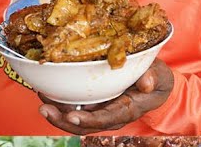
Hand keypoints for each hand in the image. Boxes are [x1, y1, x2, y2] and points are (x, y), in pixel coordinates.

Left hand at [37, 60, 173, 134]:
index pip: (107, 118)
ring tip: (41, 100)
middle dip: (63, 120)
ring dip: (56, 113)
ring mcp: (100, 109)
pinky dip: (58, 103)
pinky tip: (45, 92)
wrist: (155, 83)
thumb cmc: (156, 78)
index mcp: (128, 109)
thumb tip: (146, 83)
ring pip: (76, 119)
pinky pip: (74, 108)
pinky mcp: (93, 103)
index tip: (72, 116)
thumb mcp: (159, 75)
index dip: (90, 120)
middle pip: (86, 124)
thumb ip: (153, 77)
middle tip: (44, 109)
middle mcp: (111, 113)